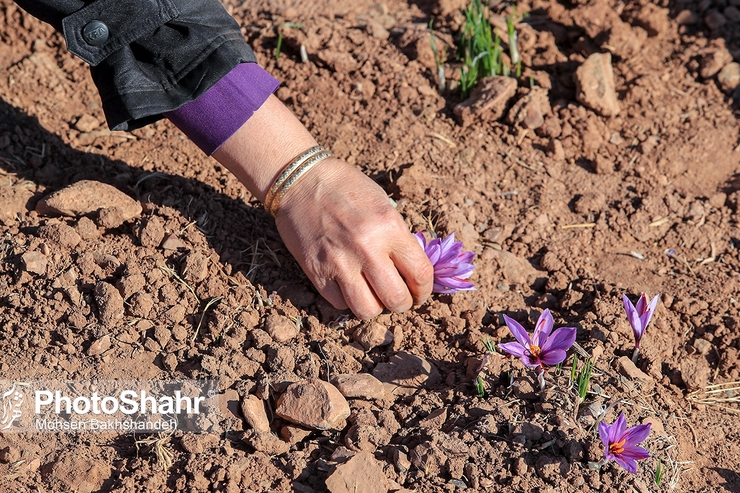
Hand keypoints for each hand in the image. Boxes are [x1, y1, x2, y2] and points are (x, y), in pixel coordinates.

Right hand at [210, 95, 432, 317]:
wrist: (301, 180)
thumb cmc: (346, 187)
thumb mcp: (383, 204)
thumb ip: (398, 237)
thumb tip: (412, 270)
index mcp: (390, 227)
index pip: (421, 274)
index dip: (425, 290)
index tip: (421, 293)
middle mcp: (367, 248)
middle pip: (397, 300)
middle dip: (403, 304)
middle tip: (400, 298)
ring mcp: (339, 263)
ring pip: (367, 311)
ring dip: (375, 307)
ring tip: (374, 296)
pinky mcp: (316, 272)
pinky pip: (340, 304)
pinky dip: (348, 300)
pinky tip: (349, 286)